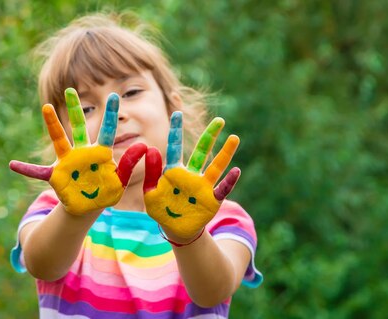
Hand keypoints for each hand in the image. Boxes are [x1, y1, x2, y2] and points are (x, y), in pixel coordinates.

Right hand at [9, 88, 145, 214]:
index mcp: (101, 153)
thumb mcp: (121, 180)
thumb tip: (143, 146)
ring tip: (46, 107)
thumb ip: (129, 164)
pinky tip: (13, 164)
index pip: (108, 130)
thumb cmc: (106, 191)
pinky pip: (38, 171)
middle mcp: (82, 152)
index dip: (111, 114)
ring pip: (59, 140)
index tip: (114, 96)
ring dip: (53, 124)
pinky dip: (26, 169)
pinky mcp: (56, 175)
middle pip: (79, 126)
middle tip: (71, 89)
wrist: (89, 206)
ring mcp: (67, 162)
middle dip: (75, 108)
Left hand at [143, 111, 240, 238]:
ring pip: (216, 166)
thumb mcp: (151, 193)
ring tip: (234, 137)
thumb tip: (151, 149)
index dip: (176, 131)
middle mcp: (191, 175)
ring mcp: (203, 186)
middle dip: (210, 135)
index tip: (177, 113)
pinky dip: (229, 181)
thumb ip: (152, 173)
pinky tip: (236, 171)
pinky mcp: (212, 200)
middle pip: (202, 151)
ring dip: (225, 153)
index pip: (175, 147)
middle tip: (219, 120)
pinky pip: (222, 189)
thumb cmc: (161, 210)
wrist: (175, 230)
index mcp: (173, 171)